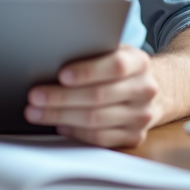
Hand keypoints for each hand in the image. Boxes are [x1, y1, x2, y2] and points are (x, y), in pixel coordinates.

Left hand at [24, 44, 163, 147]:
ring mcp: (142, 116)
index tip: (61, 75)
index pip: (115, 66)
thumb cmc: (120, 67)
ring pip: (96, 120)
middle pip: (99, 96)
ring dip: (61, 117)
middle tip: (35, 96)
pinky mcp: (135, 136)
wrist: (154, 89)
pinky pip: (100, 138)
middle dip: (61, 97)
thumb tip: (52, 57)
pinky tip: (59, 125)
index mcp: (139, 62)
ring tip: (36, 112)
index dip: (87, 71)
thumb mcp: (113, 51)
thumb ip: (93, 53)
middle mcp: (145, 89)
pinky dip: (76, 132)